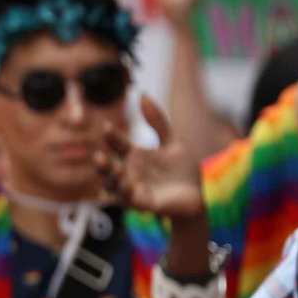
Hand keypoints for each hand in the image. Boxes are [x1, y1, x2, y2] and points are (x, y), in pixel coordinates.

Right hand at [98, 95, 205, 221]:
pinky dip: (125, 193)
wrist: (198, 195)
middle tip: (99, 156)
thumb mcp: (172, 141)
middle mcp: (128, 171)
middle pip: (107, 167)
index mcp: (133, 155)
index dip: (110, 135)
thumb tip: (142, 94)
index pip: (116, 143)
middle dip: (101, 163)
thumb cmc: (182, 169)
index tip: (106, 127)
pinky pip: (128, 200)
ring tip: (114, 169)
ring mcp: (133, 188)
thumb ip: (157, 120)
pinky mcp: (142, 203)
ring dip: (109, 178)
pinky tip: (128, 185)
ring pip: (112, 185)